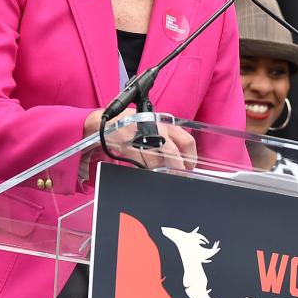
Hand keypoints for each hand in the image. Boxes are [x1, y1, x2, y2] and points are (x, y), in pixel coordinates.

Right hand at [82, 109, 197, 171]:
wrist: (107, 120)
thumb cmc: (132, 124)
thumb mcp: (153, 125)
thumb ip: (166, 137)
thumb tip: (179, 157)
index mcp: (165, 124)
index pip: (186, 140)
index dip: (191, 156)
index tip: (189, 167)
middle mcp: (156, 129)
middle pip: (172, 153)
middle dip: (176, 169)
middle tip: (177, 177)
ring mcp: (141, 136)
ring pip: (155, 160)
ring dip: (158, 172)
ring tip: (160, 177)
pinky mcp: (127, 144)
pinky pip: (139, 162)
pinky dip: (143, 169)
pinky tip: (144, 172)